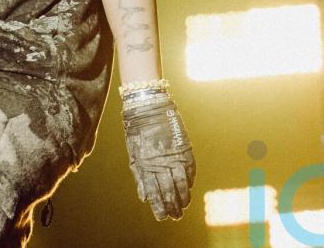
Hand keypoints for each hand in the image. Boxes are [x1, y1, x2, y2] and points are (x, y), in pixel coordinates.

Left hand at [122, 97, 194, 219]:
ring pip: (181, 183)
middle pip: (169, 190)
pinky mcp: (184, 148)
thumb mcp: (134, 154)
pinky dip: (189, 180)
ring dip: (183, 197)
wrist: (149, 107)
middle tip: (175, 216)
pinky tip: (188, 188)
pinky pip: (189, 169)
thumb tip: (144, 198)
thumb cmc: (137, 131)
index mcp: (145, 164)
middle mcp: (161, 162)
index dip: (159, 206)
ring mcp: (174, 155)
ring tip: (184, 207)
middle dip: (172, 206)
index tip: (162, 217)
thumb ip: (139, 176)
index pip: (154, 192)